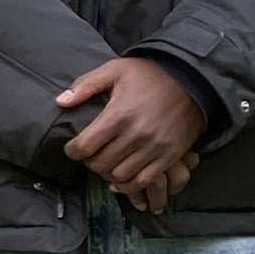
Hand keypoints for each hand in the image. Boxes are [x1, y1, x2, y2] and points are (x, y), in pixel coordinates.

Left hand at [58, 55, 206, 212]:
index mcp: (119, 114)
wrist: (193, 80)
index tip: (73, 148)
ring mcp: (154, 148)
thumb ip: (86, 85)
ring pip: (120, 176)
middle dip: (89, 162)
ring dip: (108, 173)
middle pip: (100, 164)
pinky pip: (144, 181)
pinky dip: (130, 183)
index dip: (72, 150)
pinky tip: (123, 174)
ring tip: (107, 162)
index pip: (85, 146)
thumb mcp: (115, 70)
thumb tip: (61, 102)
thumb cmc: (150, 74)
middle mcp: (136, 134)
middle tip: (90, 155)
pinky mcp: (169, 156)